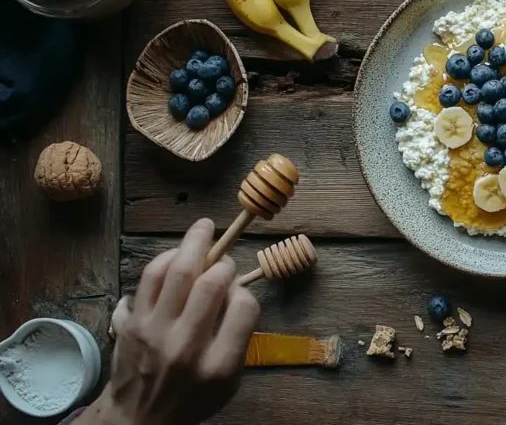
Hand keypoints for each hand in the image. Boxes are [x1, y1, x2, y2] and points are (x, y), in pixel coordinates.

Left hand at [78, 219, 259, 424]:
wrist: (139, 419)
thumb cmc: (193, 398)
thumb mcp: (230, 380)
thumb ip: (237, 337)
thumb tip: (234, 288)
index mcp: (218, 365)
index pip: (244, 306)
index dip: (245, 289)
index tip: (239, 288)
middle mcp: (185, 346)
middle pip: (209, 283)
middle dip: (222, 259)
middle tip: (223, 251)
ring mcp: (153, 333)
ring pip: (173, 272)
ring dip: (191, 244)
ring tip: (202, 230)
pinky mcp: (129, 324)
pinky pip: (146, 279)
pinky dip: (163, 261)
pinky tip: (173, 258)